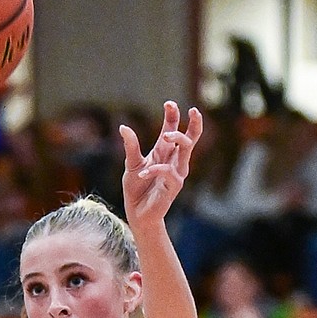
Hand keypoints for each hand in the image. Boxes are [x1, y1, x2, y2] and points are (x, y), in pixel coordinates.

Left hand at [121, 102, 202, 227]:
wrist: (137, 214)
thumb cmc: (137, 190)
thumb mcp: (131, 164)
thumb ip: (131, 146)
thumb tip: (123, 126)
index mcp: (164, 152)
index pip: (173, 129)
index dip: (173, 115)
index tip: (168, 103)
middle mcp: (173, 160)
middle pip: (190, 138)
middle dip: (193, 123)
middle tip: (191, 110)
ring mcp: (175, 173)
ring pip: (186, 151)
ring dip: (178, 139)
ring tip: (165, 135)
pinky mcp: (173, 187)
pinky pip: (169, 173)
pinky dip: (156, 170)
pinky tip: (144, 172)